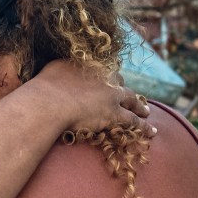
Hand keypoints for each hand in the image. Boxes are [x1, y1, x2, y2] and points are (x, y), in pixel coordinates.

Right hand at [35, 59, 154, 136]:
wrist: (50, 102)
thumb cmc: (46, 85)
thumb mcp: (55, 67)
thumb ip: (64, 66)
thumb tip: (63, 67)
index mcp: (93, 65)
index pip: (106, 69)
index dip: (109, 77)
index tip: (111, 80)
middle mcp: (105, 78)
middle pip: (120, 83)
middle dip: (126, 90)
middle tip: (131, 96)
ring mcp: (112, 96)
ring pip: (131, 101)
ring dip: (140, 106)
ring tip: (146, 111)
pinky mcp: (114, 114)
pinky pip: (133, 120)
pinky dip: (143, 126)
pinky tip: (152, 132)